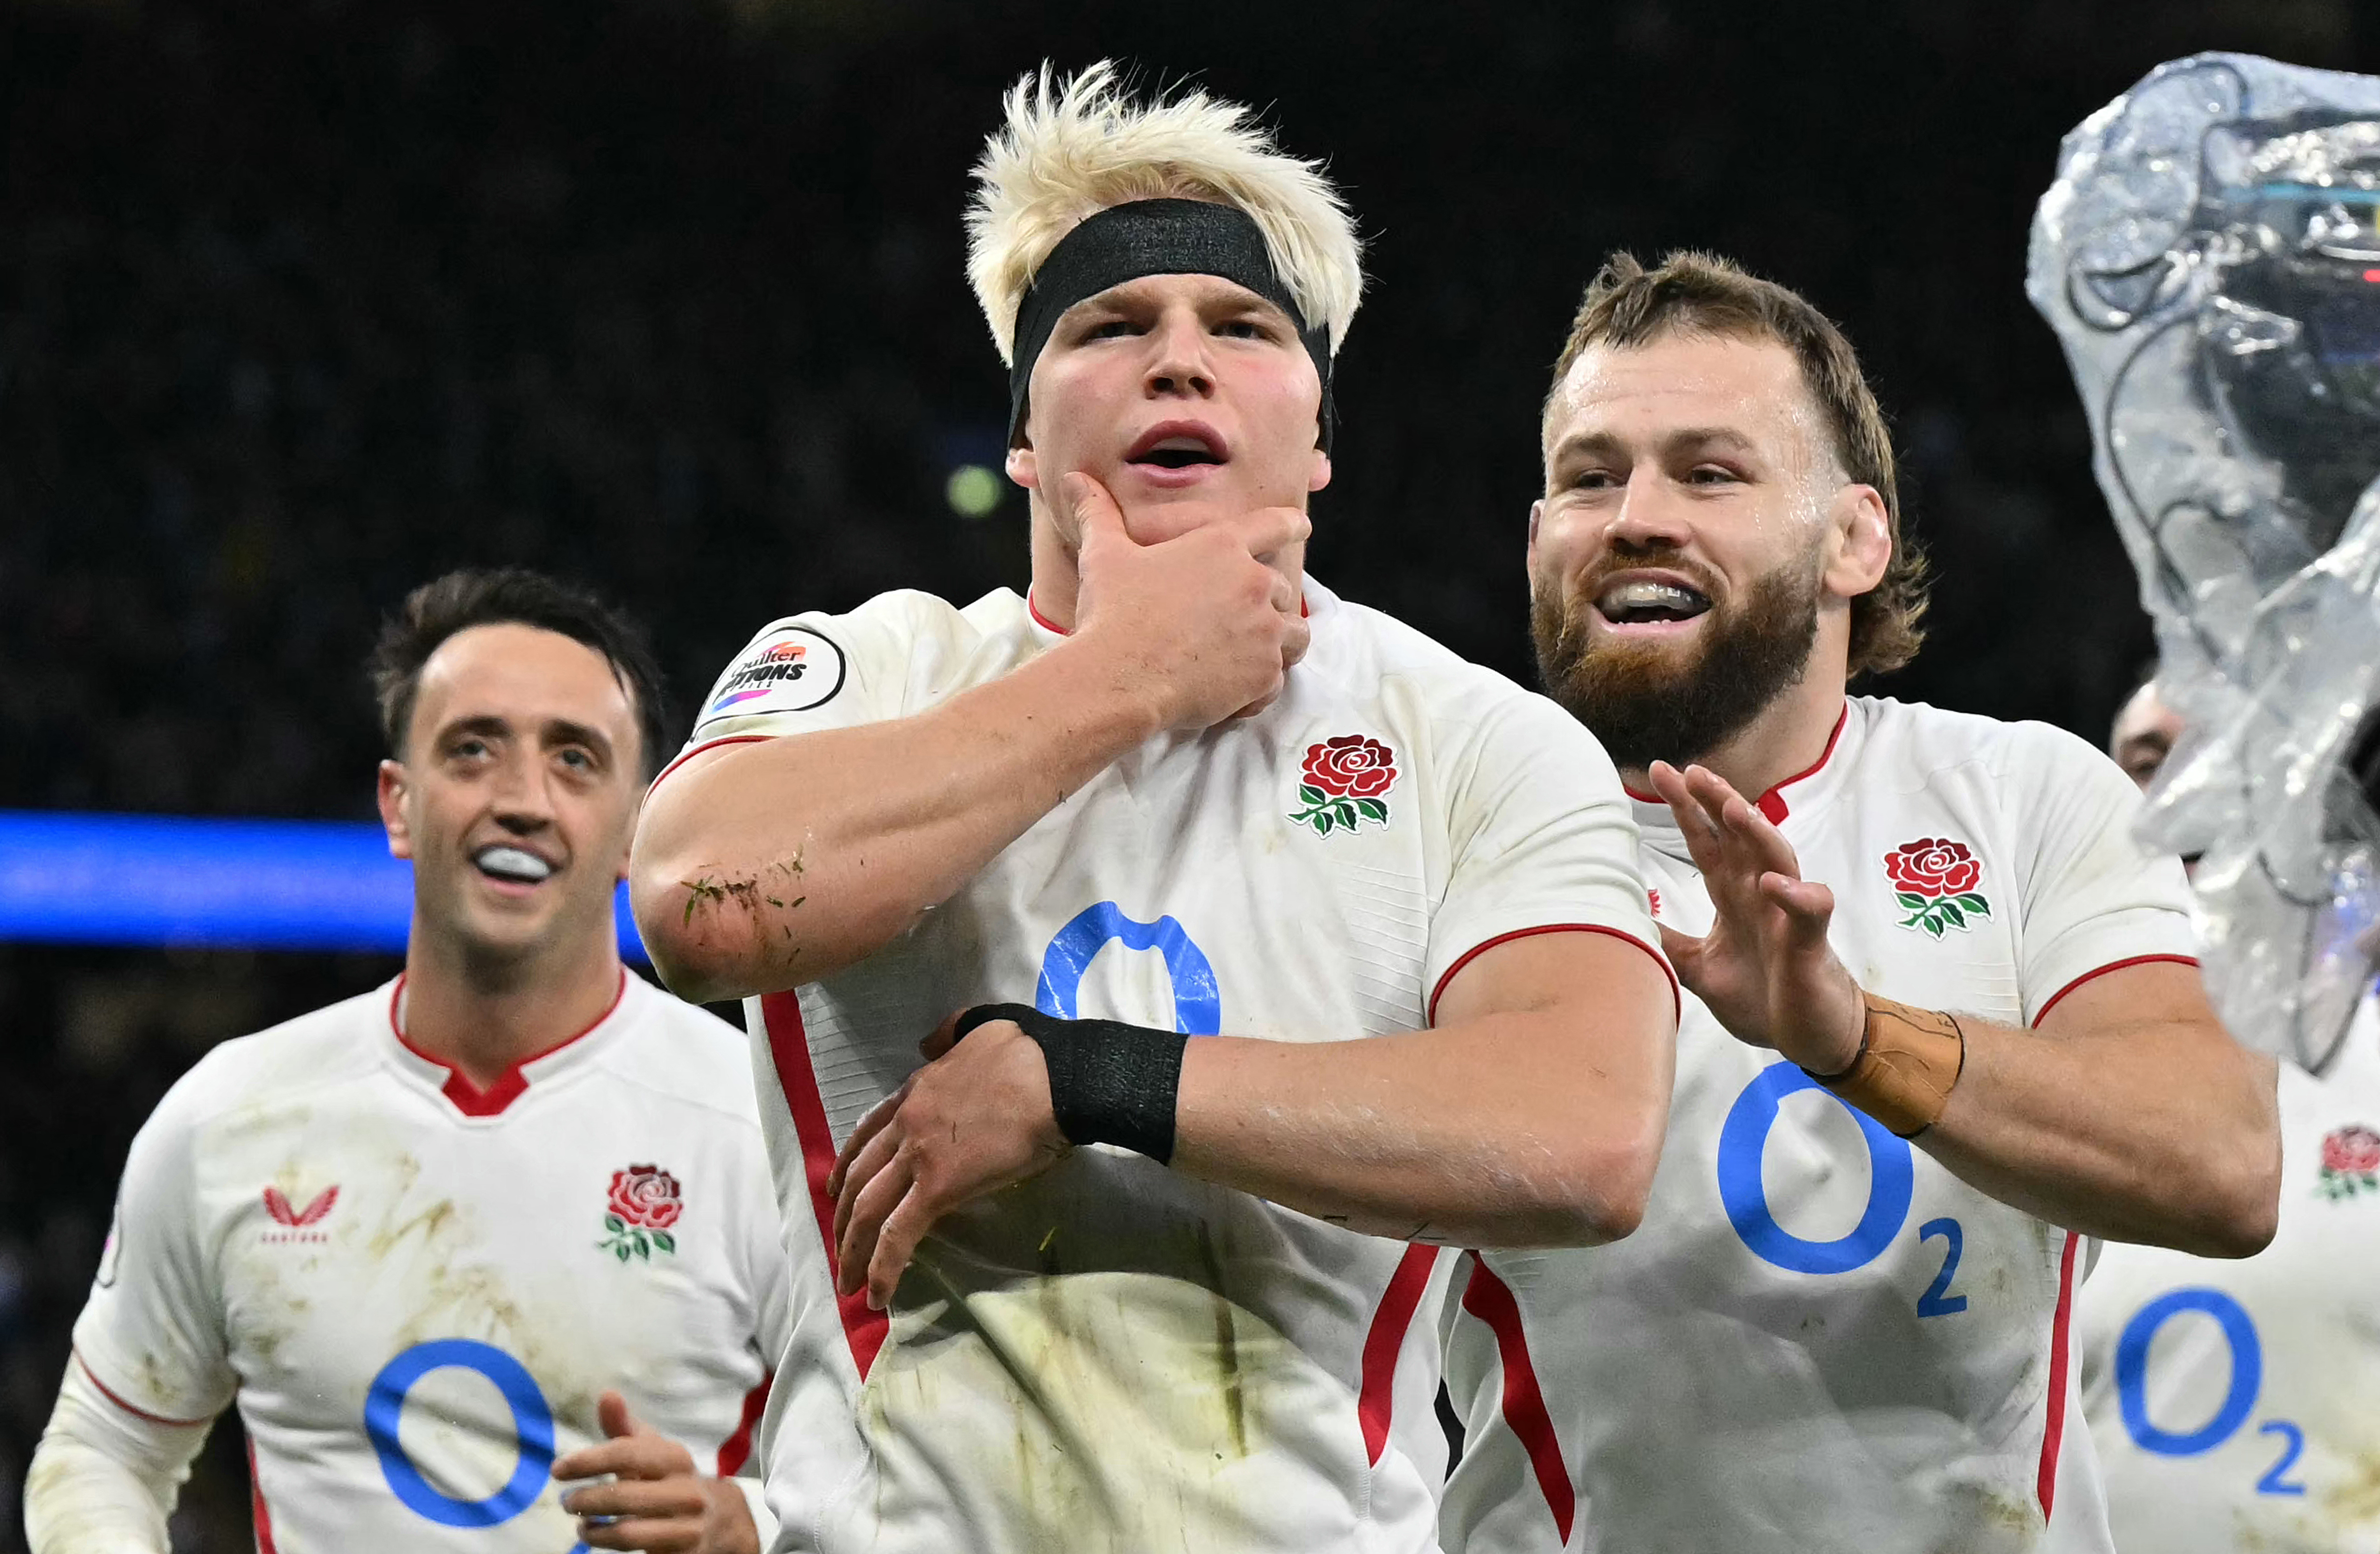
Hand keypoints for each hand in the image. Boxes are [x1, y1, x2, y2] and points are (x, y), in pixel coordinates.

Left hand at [553, 1391, 759, 1553]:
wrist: (721, 1519)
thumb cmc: (672, 1479)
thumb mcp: (654, 1450)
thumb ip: (625, 1427)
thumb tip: (606, 1394)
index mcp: (676, 1458)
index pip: (626, 1453)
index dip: (588, 1460)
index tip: (558, 1469)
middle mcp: (686, 1491)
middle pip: (624, 1497)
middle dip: (587, 1500)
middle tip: (566, 1502)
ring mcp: (687, 1527)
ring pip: (629, 1533)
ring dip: (595, 1531)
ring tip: (580, 1525)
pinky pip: (637, 1553)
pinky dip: (608, 1545)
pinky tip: (596, 1536)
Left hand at [826, 1011, 1070, 1309]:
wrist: (1058, 1077)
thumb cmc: (1033, 1053)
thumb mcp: (981, 1026)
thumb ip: (949, 1033)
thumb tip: (930, 1042)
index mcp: (917, 1089)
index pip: (868, 1131)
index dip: (848, 1162)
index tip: (836, 1187)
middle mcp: (907, 1124)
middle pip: (859, 1175)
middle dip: (842, 1215)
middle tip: (837, 1244)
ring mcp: (919, 1156)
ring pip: (867, 1209)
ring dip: (852, 1250)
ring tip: (847, 1282)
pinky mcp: (938, 1189)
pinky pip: (898, 1235)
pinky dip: (882, 1268)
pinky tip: (877, 1294)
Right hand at [1065, 471, 1310, 727]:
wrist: (1119, 677)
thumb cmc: (1113, 612)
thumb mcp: (1105, 555)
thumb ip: (1098, 513)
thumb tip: (1073, 479)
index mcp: (1223, 547)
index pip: (1275, 524)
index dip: (1291, 524)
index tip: (1302, 526)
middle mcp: (1255, 585)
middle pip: (1284, 589)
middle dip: (1267, 602)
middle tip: (1237, 620)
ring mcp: (1265, 632)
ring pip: (1294, 635)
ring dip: (1279, 641)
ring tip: (1252, 653)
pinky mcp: (1263, 675)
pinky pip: (1276, 680)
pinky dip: (1259, 686)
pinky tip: (1232, 691)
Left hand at [1647, 761, 1864, 1073]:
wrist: (1809, 1036)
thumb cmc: (1762, 997)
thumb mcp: (1700, 970)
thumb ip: (1669, 944)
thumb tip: (1625, 923)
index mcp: (1732, 896)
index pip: (1707, 843)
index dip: (1685, 809)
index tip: (1660, 773)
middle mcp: (1760, 894)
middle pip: (1739, 837)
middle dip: (1717, 802)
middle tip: (1691, 771)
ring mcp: (1787, 914)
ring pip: (1776, 859)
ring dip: (1757, 832)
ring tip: (1733, 807)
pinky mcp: (1810, 942)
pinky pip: (1809, 910)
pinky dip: (1794, 894)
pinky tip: (1772, 883)